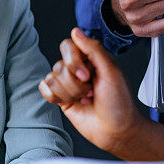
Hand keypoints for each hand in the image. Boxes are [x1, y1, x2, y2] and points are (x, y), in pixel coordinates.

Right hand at [41, 28, 142, 156]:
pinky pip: (44, 89)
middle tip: (91, 91)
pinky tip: (72, 103)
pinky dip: (57, 97)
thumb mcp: (111, 72)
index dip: (74, 61)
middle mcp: (78, 68)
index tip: (88, 75)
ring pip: (52, 78)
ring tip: (86, 100)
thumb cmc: (119, 103)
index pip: (68, 46)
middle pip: (59, 64)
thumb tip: (76, 31)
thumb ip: (93, 49)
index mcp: (91, 58)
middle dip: (75, 82)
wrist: (116, 131)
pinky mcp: (60, 97)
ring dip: (70, 93)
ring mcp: (68, 83)